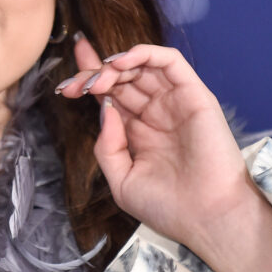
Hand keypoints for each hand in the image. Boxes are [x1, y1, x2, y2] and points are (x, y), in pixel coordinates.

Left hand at [56, 39, 262, 262]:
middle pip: (122, 78)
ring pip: (142, 66)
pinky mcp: (195, 94)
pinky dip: (145, 53)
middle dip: (94, 74)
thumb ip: (107, 146)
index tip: (66, 83)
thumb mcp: (121, 180)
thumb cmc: (168, 207)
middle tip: (77, 84)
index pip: (111, 96)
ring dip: (116, 64)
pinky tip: (121, 63)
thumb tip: (105, 110)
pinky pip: (170, 62)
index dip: (89, 82)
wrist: (205, 219)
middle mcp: (156, 113)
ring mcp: (175, 102)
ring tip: (98, 77)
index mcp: (139, 132)